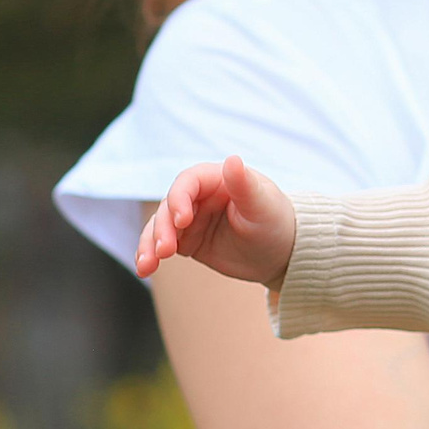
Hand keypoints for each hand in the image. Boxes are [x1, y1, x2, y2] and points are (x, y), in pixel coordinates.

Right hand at [135, 155, 297, 287]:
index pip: (188, 182)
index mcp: (217, 179)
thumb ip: (244, 185)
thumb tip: (232, 159)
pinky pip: (161, 244)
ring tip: (148, 265)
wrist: (282, 254)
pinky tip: (145, 268)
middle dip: (162, 228)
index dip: (179, 198)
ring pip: (160, 226)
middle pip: (169, 206)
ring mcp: (190, 218)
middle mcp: (199, 196)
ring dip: (149, 244)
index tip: (183, 220)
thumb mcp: (264, 206)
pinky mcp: (186, 240)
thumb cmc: (277, 222)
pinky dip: (150, 255)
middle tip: (166, 250)